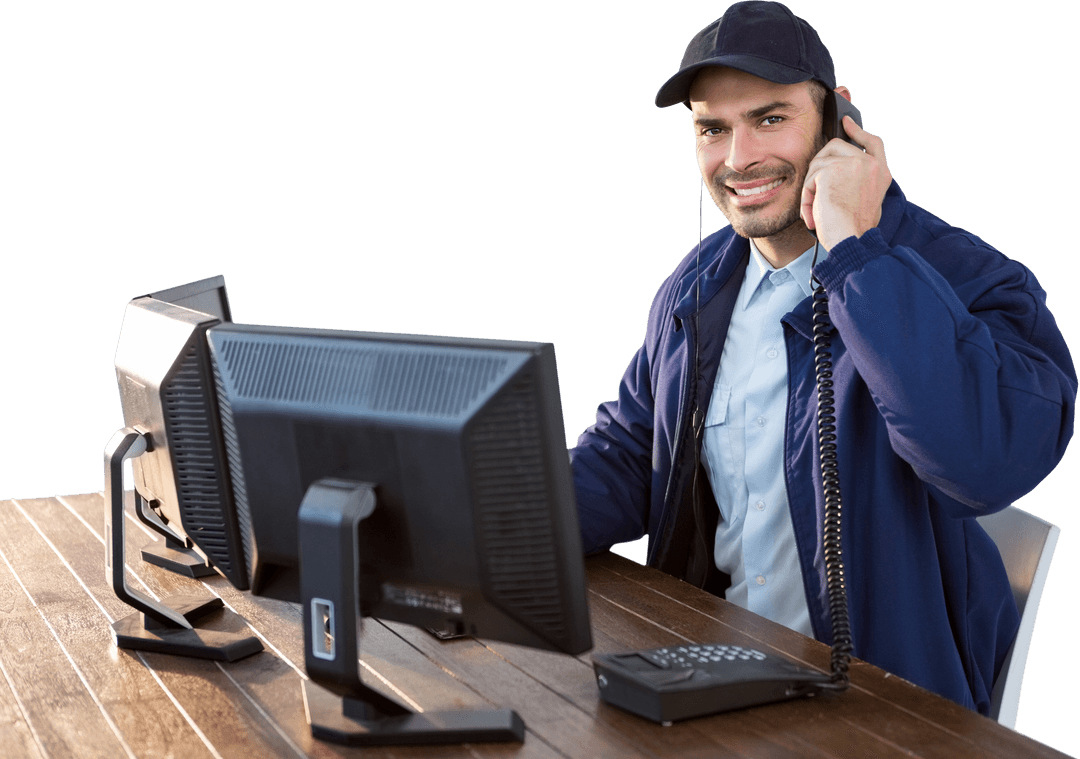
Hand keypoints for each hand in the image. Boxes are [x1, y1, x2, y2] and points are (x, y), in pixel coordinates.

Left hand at [800, 116, 891, 250]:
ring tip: (817, 209)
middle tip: (816, 194)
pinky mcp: (832, 169)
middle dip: (820, 168)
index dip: (858, 131)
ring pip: (819, 162)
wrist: (851, 240)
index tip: (846, 122)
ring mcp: (852, 164)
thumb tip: (837, 170)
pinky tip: (812, 212)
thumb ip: (858, 180)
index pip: (872, 142)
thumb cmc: (853, 230)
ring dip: (812, 187)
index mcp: (881, 172)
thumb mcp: (865, 200)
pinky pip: (810, 177)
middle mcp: (870, 164)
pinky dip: (806, 196)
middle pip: (835, 147)